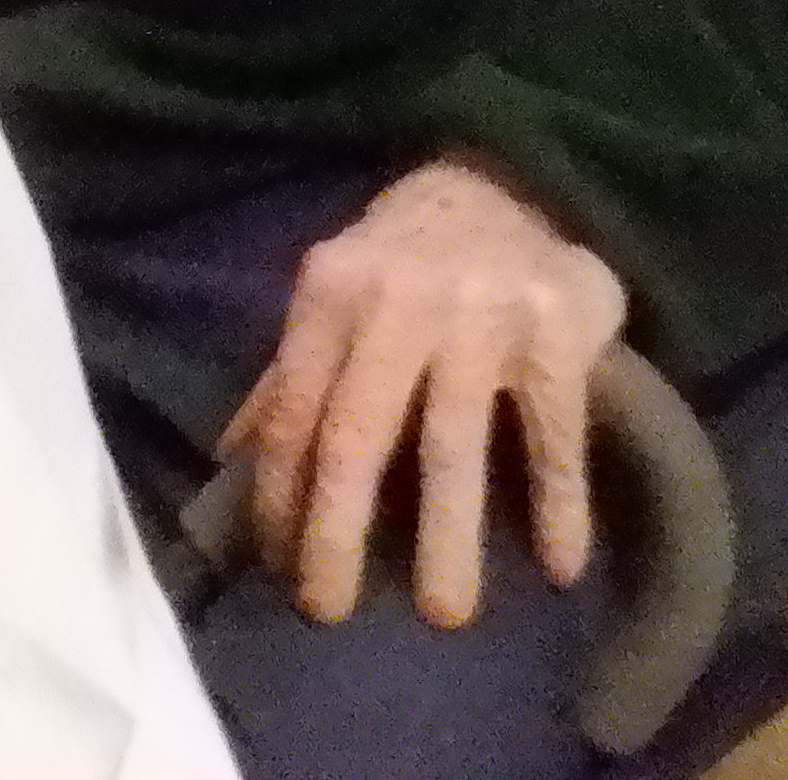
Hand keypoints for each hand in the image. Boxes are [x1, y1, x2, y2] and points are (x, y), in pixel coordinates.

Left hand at [220, 156, 625, 630]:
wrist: (516, 172)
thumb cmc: (409, 257)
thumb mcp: (337, 291)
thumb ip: (291, 372)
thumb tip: (228, 458)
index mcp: (332, 292)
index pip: (295, 413)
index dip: (282, 497)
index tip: (280, 569)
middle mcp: (400, 301)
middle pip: (357, 435)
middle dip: (337, 532)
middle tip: (328, 611)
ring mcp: (482, 314)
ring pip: (452, 444)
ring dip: (447, 537)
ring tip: (446, 614)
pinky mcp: (558, 328)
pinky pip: (554, 433)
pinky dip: (558, 502)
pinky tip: (560, 565)